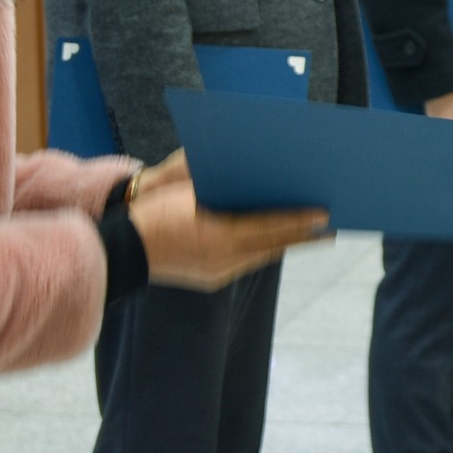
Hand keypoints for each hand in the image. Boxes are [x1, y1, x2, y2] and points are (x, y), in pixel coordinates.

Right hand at [127, 163, 329, 290]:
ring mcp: (218, 273)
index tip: (326, 214)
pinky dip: (265, 250)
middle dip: (303, 235)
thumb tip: (256, 174)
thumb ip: (220, 184)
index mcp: (219, 235)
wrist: (121, 248)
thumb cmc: (154, 210)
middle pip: (273, 245)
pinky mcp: (213, 279)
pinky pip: (247, 262)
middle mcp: (224, 260)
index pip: (270, 227)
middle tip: (332, 226)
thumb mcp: (187, 190)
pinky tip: (278, 241)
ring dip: (287, 244)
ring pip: (263, 256)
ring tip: (314, 234)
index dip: (300, 221)